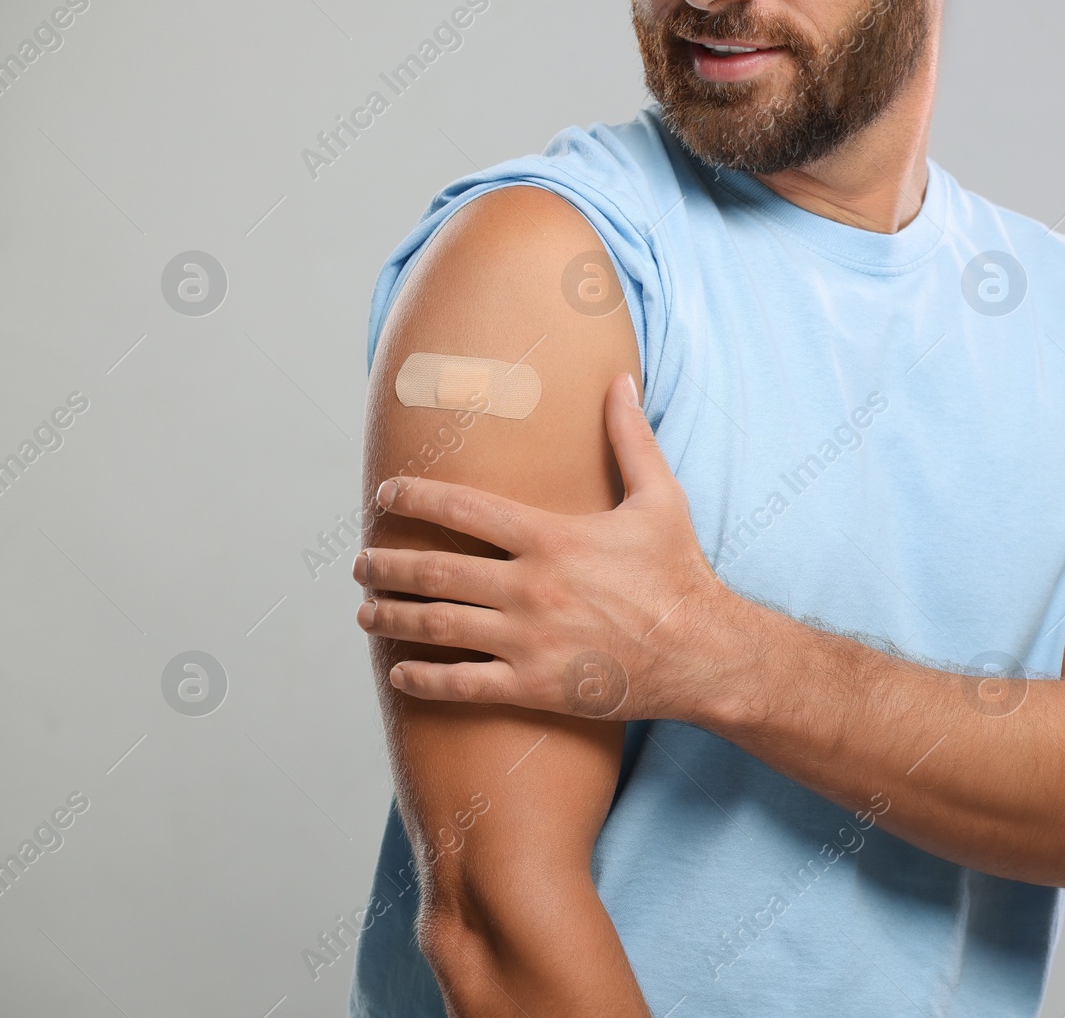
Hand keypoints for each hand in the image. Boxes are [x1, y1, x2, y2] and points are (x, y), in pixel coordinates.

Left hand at [354, 372, 733, 721]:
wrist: (704, 652)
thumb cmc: (681, 573)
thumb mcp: (661, 498)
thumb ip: (630, 438)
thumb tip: (620, 379)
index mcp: (552, 537)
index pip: (463, 509)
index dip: (414, 497)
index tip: (386, 495)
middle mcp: (532, 586)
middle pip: (436, 571)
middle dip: (387, 566)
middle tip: (360, 564)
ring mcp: (529, 639)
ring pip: (438, 626)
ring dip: (392, 618)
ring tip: (368, 612)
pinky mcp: (535, 685)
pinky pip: (463, 684)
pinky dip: (423, 678)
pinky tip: (400, 673)